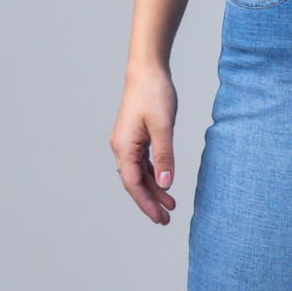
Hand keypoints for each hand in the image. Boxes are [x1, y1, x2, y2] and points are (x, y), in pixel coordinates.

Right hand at [110, 64, 178, 224]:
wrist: (147, 70)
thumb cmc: (154, 94)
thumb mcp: (163, 126)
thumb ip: (164, 156)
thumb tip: (165, 184)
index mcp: (124, 147)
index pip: (133, 184)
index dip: (146, 203)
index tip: (159, 218)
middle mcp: (121, 147)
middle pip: (135, 182)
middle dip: (149, 202)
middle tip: (166, 220)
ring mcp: (127, 142)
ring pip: (139, 174)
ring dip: (153, 190)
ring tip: (170, 206)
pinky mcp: (135, 137)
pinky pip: (142, 163)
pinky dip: (153, 175)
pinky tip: (164, 184)